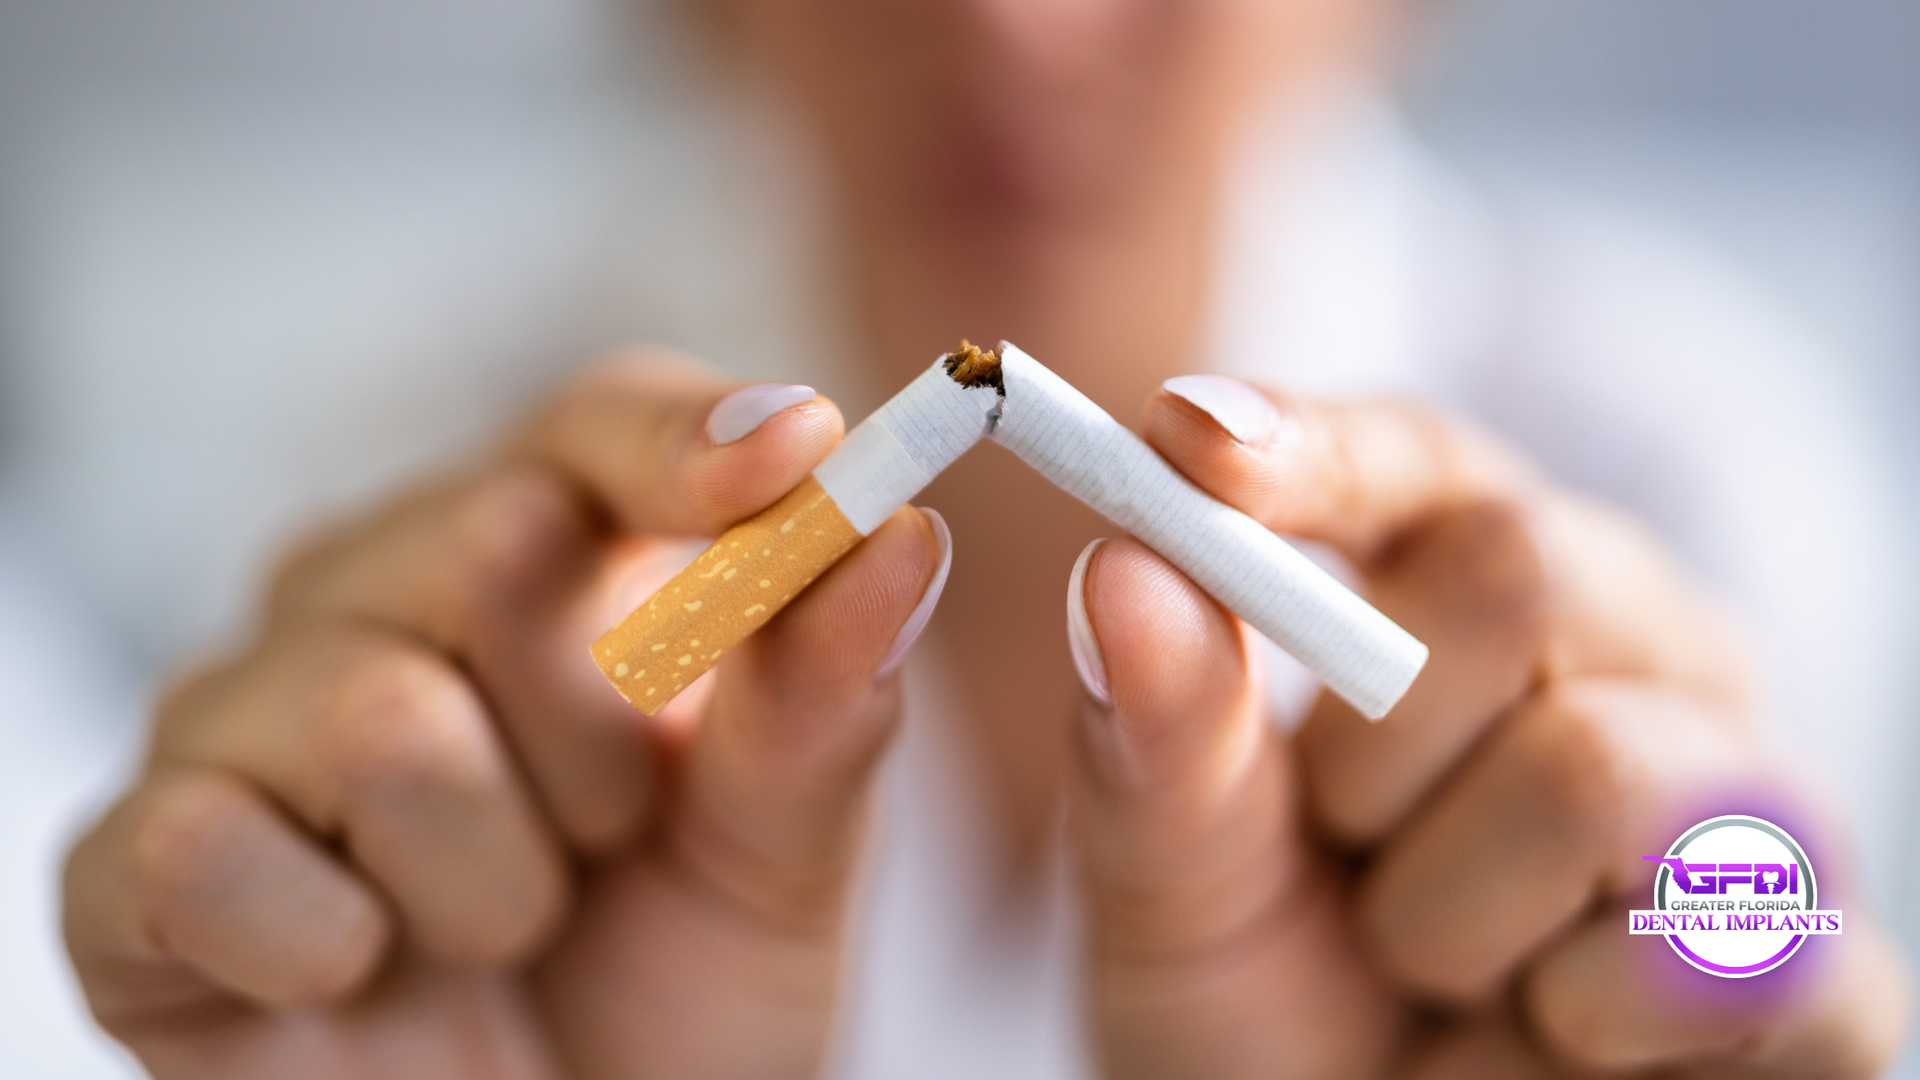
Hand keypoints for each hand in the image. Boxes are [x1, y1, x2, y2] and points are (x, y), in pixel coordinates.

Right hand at [63, 355, 947, 1078]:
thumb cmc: (675, 989)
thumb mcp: (784, 857)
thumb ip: (827, 701)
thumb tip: (900, 533)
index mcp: (552, 561)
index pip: (602, 424)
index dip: (692, 439)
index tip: (797, 457)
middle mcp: (383, 594)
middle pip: (497, 541)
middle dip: (605, 736)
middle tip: (613, 838)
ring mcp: (248, 715)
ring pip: (377, 715)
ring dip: (493, 874)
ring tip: (507, 928)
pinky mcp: (138, 862)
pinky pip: (211, 850)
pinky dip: (330, 946)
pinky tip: (359, 976)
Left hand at [1065, 378, 1911, 1078]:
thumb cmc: (1259, 998)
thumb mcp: (1170, 881)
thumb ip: (1156, 737)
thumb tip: (1126, 572)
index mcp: (1472, 597)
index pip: (1417, 460)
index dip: (1311, 445)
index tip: (1193, 450)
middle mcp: (1632, 653)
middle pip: (1524, 569)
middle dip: (1371, 751)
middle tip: (1344, 849)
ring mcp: (1745, 798)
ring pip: (1602, 768)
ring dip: (1452, 909)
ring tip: (1435, 961)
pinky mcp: (1826, 967)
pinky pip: (1718, 948)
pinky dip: (1578, 1016)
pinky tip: (1551, 1032)